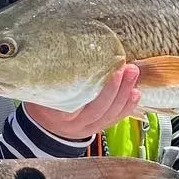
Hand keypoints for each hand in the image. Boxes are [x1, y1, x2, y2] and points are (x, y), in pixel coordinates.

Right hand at [25, 63, 141, 140]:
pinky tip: (136, 92)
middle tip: (124, 68)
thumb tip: (63, 49)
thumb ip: (53, 77)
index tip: (103, 68)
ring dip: (124, 93)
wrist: (44, 127)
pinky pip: (115, 119)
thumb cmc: (43, 102)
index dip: (94, 88)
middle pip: (98, 109)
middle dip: (114, 88)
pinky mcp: (98, 128)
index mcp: (59, 114)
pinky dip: (128, 106)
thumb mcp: (43, 90)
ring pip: (109, 114)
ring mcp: (88, 128)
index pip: (78, 102)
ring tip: (133, 73)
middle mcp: (75, 124)